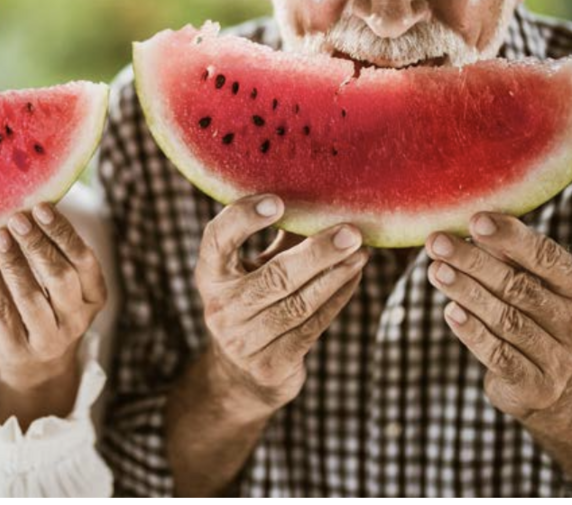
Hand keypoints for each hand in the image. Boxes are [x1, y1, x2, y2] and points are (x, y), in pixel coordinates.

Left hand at [0, 202, 106, 421]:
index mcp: (95, 296)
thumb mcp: (67, 286)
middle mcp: (77, 320)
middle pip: (58, 278)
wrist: (38, 369)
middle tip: (16, 218)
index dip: (63, 233)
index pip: (84, 260)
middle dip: (36, 245)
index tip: (42, 207)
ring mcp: (49, 339)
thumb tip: (31, 203)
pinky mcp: (19, 349)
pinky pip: (2, 311)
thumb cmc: (51, 308)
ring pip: (29, 296)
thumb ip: (57, 252)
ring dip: (11, 262)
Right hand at [195, 194, 366, 420]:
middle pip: (274, 277)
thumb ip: (280, 237)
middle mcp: (221, 307)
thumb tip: (322, 195)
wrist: (239, 377)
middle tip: (351, 231)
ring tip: (361, 252)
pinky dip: (338, 298)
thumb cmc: (253, 302)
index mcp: (210, 275)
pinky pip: (313, 326)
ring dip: (336, 275)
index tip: (277, 200)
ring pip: (299, 303)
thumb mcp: (254, 269)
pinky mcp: (270, 364)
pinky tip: (354, 276)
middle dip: (317, 253)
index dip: (243, 218)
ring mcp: (243, 340)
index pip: (217, 240)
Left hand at [426, 212, 571, 419]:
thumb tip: (467, 220)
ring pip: (506, 319)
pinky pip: (499, 354)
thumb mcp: (524, 280)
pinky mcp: (537, 386)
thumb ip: (504, 255)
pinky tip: (450, 311)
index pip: (547, 257)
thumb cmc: (524, 313)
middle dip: (473, 262)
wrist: (541, 380)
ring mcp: (560, 358)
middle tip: (437, 242)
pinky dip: (472, 332)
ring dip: (466, 292)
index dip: (511, 238)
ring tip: (435, 270)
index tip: (474, 220)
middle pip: (519, 286)